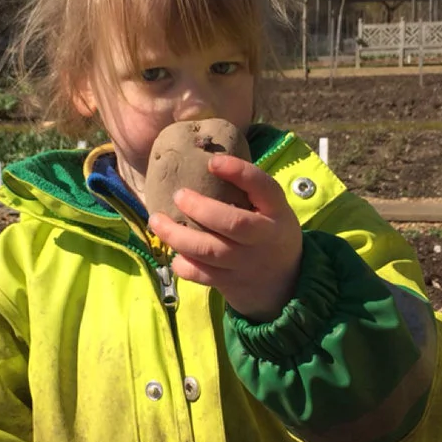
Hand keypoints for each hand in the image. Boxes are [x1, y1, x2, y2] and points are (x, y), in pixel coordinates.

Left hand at [148, 152, 303, 323]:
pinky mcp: (229, 282)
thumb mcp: (270, 210)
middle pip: (232, 222)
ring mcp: (246, 262)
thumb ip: (246, 192)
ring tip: (156, 220)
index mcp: (276, 212)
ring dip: (178, 235)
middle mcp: (263, 237)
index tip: (212, 162)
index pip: (263, 187)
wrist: (284, 281)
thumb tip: (201, 159)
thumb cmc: (268, 233)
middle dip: (200, 208)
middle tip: (178, 194)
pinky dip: (183, 264)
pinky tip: (172, 253)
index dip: (238, 172)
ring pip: (209, 251)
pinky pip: (201, 274)